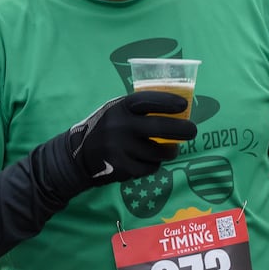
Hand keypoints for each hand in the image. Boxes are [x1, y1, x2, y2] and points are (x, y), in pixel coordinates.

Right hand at [68, 91, 196, 188]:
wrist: (76, 157)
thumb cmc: (106, 129)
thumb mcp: (116, 112)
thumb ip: (140, 110)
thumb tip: (179, 109)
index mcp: (119, 108)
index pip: (147, 101)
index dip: (168, 101)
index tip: (184, 106)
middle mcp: (118, 127)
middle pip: (160, 128)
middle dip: (182, 130)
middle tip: (192, 132)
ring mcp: (119, 149)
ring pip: (158, 151)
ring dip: (169, 151)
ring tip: (169, 149)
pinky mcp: (121, 168)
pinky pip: (149, 167)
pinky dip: (153, 165)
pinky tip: (147, 160)